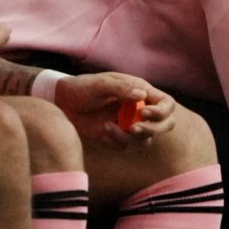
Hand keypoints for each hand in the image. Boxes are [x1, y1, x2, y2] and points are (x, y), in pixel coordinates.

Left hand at [54, 71, 176, 146]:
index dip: (162, 111)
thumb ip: (121, 88)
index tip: (145, 113)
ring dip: (130, 137)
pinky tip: (102, 132)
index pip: (166, 103)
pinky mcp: (117, 135)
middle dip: (154, 129)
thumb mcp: (101, 84)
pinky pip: (127, 144)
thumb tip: (142, 95)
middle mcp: (140, 108)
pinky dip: (116, 141)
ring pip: (146, 138)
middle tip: (134, 129)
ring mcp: (130, 123)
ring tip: (107, 127)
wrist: (61, 103)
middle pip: (165, 124)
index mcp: (141, 91)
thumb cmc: (82, 87)